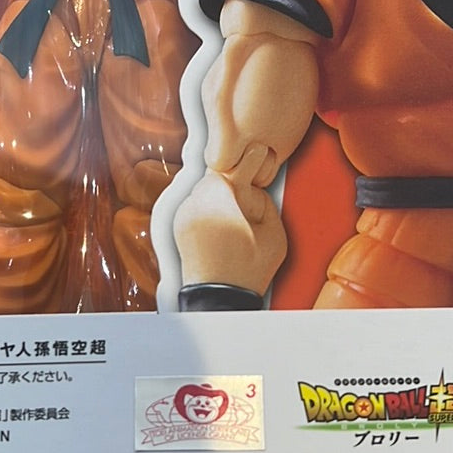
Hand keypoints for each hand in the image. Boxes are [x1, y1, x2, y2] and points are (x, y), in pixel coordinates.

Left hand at [173, 168, 286, 295]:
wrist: (217, 301)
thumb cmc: (246, 273)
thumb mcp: (273, 235)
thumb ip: (264, 200)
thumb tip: (254, 186)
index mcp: (218, 202)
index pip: (233, 164)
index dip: (250, 159)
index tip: (258, 152)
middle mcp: (195, 204)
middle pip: (217, 174)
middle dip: (234, 181)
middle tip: (249, 200)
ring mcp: (183, 214)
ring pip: (205, 187)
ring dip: (221, 193)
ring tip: (236, 218)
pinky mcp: (178, 225)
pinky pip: (197, 203)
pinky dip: (210, 206)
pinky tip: (223, 225)